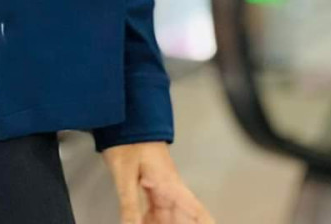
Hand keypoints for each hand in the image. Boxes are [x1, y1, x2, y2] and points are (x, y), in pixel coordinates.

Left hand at [101, 141, 215, 222]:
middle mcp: (170, 188)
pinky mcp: (150, 185)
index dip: (207, 223)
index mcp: (170, 186)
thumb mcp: (124, 174)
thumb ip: (130, 204)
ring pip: (168, 217)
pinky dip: (148, 221)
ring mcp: (161, 187)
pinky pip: (154, 211)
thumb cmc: (129, 138)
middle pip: (182, 219)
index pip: (197, 213)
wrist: (123, 117)